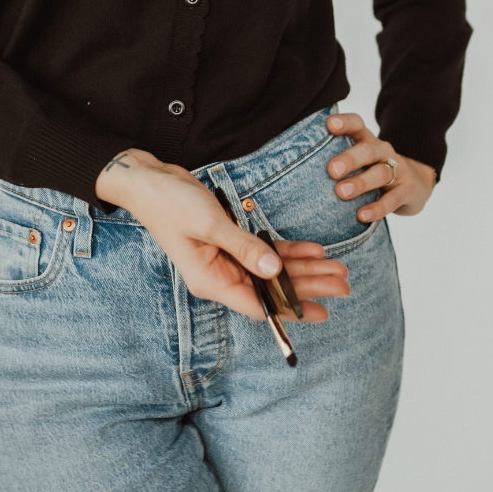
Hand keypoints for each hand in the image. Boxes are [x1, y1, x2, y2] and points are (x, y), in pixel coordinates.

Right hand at [96, 149, 349, 321]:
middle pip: (270, 289)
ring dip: (304, 268)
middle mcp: (219, 275)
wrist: (149, 180)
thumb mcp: (210, 225)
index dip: (289, 310)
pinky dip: (288, 250)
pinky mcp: (228, 240)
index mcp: (210, 280)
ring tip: (337, 269)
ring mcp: (224, 258)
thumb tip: (275, 269)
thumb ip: (244, 247)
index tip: (320, 311)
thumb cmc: (171, 203)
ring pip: (271, 270)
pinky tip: (314, 249)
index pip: (256, 304)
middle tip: (343, 285)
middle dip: (307, 287)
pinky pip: (263, 251)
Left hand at [326, 114, 436, 220]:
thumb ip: (334, 157)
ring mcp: (397, 169)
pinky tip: (361, 216)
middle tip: (331, 170)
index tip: (328, 125)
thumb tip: (291, 162)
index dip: (344, 122)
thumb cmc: (373, 171)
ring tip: (341, 193)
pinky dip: (377, 208)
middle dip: (349, 158)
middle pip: (368, 149)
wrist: (416, 184)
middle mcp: (382, 151)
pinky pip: (393, 199)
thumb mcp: (359, 159)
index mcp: (367, 140)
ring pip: (380, 173)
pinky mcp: (407, 190)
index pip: (357, 124)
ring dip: (360, 182)